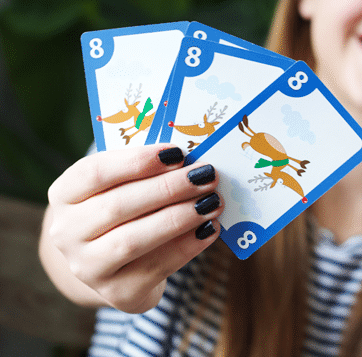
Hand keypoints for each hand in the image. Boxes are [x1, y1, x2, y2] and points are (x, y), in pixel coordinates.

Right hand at [42, 145, 223, 312]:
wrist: (115, 264)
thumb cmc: (127, 209)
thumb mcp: (124, 185)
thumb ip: (148, 171)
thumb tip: (191, 159)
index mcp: (65, 194)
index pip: (94, 172)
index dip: (136, 161)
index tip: (177, 152)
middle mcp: (67, 232)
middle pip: (118, 206)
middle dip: (168, 189)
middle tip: (206, 175)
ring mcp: (88, 267)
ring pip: (133, 240)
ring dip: (178, 218)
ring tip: (212, 202)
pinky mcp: (117, 293)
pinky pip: (155, 267)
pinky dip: (187, 246)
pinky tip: (209, 229)